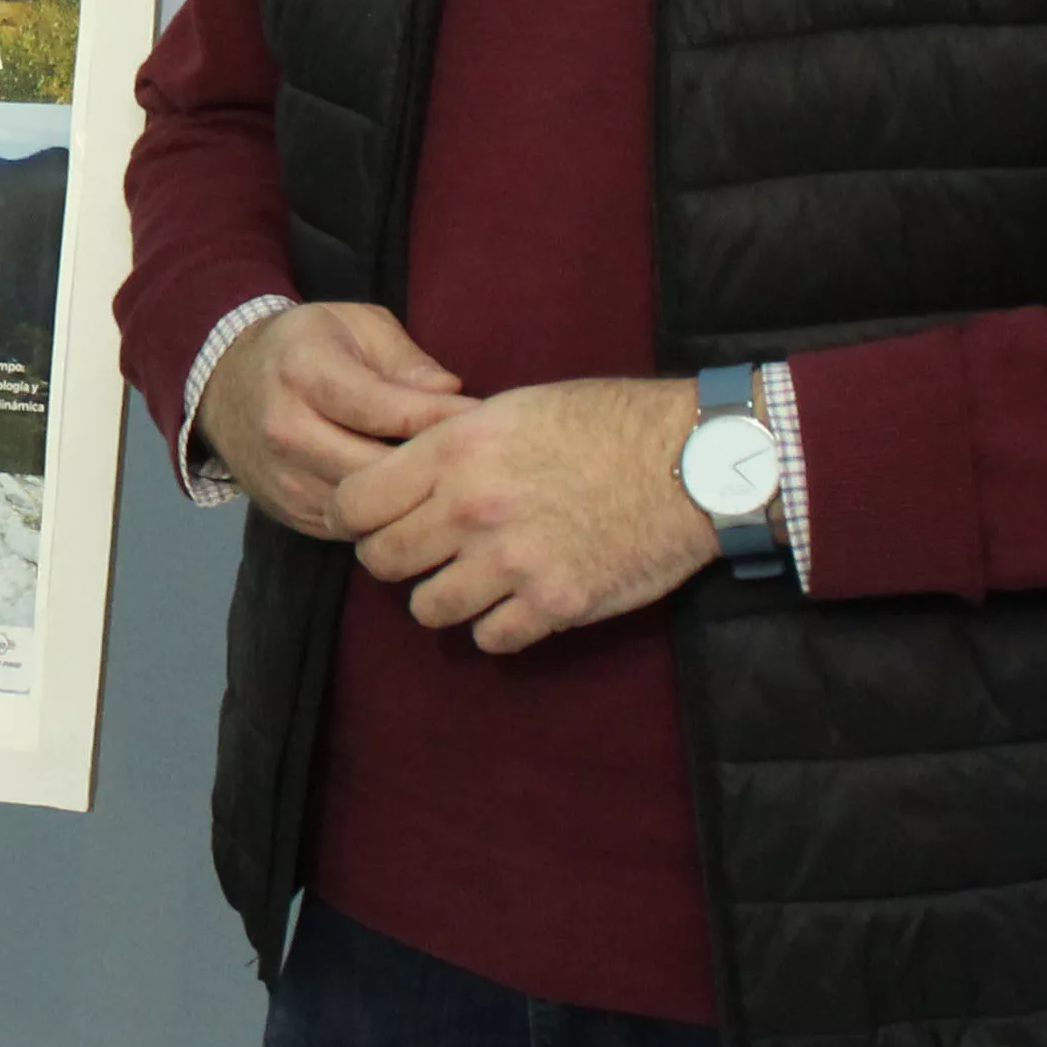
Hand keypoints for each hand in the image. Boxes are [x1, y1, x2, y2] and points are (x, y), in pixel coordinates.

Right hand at [199, 303, 473, 533]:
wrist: (225, 385)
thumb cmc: (305, 345)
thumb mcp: (355, 324)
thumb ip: (405, 358)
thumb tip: (451, 393)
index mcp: (304, 371)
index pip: (386, 409)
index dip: (442, 418)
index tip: (484, 420)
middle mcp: (286, 429)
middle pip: (378, 469)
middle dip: (434, 469)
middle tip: (481, 463)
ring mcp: (284, 478)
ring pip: (368, 510)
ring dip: (414, 502)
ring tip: (455, 486)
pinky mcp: (290, 512)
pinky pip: (353, 529)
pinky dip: (389, 519)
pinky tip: (416, 502)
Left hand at [343, 377, 713, 656]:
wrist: (692, 462)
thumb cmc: (606, 422)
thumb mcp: (513, 408)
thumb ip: (450, 442)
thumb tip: (402, 466)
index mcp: (455, 450)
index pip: (354, 503)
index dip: (355, 516)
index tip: (372, 519)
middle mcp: (472, 508)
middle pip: (382, 561)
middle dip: (395, 558)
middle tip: (423, 551)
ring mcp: (512, 562)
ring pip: (427, 609)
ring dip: (443, 597)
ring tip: (470, 579)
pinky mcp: (554, 605)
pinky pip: (489, 638)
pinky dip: (496, 626)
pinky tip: (515, 602)